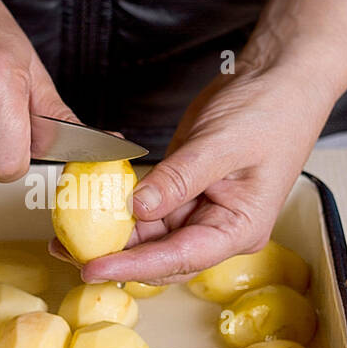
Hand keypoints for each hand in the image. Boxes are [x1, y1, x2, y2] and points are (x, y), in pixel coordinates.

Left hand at [75, 64, 335, 284]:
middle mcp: (218, 228)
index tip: (93, 268)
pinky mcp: (184, 191)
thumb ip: (177, 179)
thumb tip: (137, 208)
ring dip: (111, 234)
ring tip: (66, 233)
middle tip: (67, 253)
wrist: (280, 79)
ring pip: (149, 235)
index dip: (133, 267)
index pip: (179, 258)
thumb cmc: (270, 111)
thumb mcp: (220, 145)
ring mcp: (200, 210)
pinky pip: (148, 208)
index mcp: (238, 228)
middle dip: (115, 257)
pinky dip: (120, 207)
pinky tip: (90, 203)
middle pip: (160, 256)